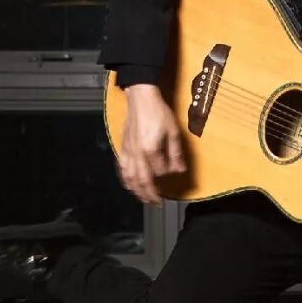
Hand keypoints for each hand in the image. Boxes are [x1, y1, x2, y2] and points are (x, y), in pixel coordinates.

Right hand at [118, 84, 185, 206]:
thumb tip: (179, 170)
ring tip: (143, 199)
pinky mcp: (123, 148)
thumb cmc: (158, 112)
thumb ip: (176, 153)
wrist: (141, 98)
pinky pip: (122, 168)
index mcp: (150, 150)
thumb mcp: (173, 132)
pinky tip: (129, 184)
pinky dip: (126, 180)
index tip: (175, 173)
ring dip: (137, 191)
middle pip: (142, 181)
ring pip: (129, 178)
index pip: (160, 171)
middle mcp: (137, 154)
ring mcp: (128, 151)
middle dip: (150, 195)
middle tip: (157, 204)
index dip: (168, 174)